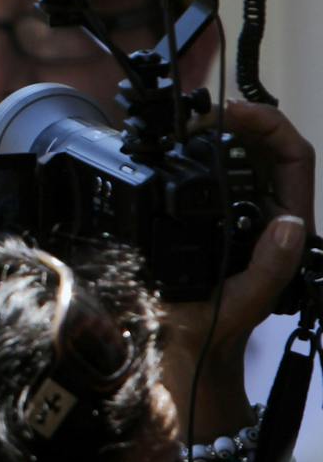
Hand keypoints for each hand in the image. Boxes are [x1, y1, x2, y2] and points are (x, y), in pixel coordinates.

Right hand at [161, 101, 313, 433]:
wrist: (183, 348)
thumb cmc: (215, 329)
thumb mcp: (247, 301)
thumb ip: (273, 265)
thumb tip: (290, 221)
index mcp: (282, 226)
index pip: (292, 158)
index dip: (268, 126)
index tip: (232, 114)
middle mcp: (262, 210)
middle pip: (264, 144)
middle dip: (237, 118)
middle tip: (199, 114)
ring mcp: (233, 208)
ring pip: (234, 150)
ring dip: (212, 129)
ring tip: (183, 122)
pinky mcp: (201, 211)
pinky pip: (204, 167)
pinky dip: (188, 148)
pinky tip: (168, 144)